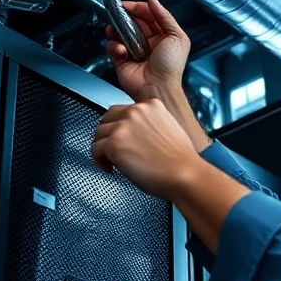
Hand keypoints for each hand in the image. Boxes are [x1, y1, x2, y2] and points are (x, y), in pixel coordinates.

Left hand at [92, 100, 206, 200]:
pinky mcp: (114, 143)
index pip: (123, 110)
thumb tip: (134, 135)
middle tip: (114, 151)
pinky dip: (99, 161)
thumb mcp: (169, 128)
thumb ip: (150, 125)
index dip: (119, 127)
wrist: (185, 174)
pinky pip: (95, 150)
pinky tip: (110, 168)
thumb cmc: (181, 161)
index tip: (122, 138)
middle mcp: (135, 111)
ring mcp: (123, 126)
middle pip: (107, 119)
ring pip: (99, 134)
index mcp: (151, 105)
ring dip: (103, 148)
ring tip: (112, 161)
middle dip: (108, 136)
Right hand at [105, 0, 210, 150]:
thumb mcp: (176, 36)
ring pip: (120, 31)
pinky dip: (115, 46)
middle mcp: (148, 40)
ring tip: (118, 32)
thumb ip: (165, 16)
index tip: (129, 5)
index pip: (148, 14)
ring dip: (117, 29)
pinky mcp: (121, 59)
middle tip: (120, 15)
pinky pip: (113, 46)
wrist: (157, 87)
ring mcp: (134, 49)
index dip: (138, 7)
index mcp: (162, 34)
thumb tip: (153, 0)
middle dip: (125, 17)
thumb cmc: (170, 67)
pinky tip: (122, 51)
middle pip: (132, 21)